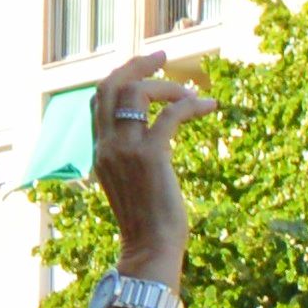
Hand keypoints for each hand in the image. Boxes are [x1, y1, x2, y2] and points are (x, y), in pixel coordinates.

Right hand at [90, 55, 209, 269]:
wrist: (150, 250)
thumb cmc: (148, 225)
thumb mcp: (132, 185)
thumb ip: (136, 158)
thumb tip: (160, 139)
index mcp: (100, 152)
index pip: (98, 100)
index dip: (120, 78)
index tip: (144, 70)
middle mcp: (106, 146)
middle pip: (110, 85)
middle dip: (136, 65)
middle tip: (162, 57)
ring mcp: (125, 149)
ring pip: (136, 92)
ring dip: (167, 86)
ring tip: (191, 94)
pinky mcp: (151, 155)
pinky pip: (170, 114)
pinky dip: (191, 105)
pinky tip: (209, 106)